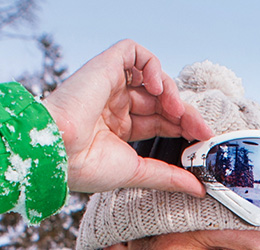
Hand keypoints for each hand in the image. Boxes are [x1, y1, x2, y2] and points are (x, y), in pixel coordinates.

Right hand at [41, 40, 214, 194]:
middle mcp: (114, 104)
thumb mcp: (138, 172)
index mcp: (118, 128)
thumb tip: (198, 188)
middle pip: (161, 99)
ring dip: (172, 92)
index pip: (160, 120)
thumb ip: (169, 177)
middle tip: (199, 129)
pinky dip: (153, 65)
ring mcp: (109, 84)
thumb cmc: (84, 166)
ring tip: (179, 112)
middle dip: (184, 113)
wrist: (58, 152)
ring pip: (152, 76)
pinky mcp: (104, 66)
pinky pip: (133, 52)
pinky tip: (159, 88)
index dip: (183, 126)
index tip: (201, 139)